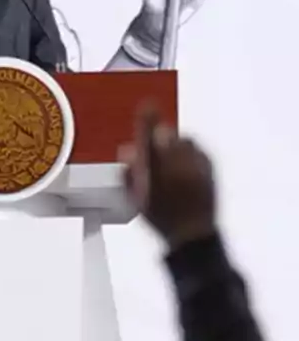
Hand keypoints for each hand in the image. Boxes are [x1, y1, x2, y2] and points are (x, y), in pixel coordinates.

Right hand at [119, 105, 216, 249]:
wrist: (193, 235)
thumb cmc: (162, 219)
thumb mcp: (136, 198)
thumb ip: (128, 173)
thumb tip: (128, 150)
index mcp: (156, 173)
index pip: (150, 138)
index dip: (147, 121)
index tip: (147, 106)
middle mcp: (179, 168)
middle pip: (168, 136)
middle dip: (160, 138)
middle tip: (156, 149)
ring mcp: (197, 168)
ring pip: (185, 141)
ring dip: (176, 144)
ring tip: (171, 158)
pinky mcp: (211, 170)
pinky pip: (199, 150)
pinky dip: (191, 152)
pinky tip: (186, 165)